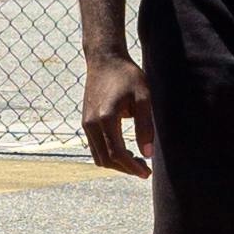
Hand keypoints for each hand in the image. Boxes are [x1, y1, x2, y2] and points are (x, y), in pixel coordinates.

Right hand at [80, 48, 153, 174]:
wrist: (105, 60)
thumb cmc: (127, 76)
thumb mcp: (143, 97)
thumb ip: (145, 126)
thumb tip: (148, 154)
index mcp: (106, 118)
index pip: (117, 154)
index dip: (132, 168)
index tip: (147, 174)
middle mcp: (92, 123)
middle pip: (106, 159)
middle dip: (126, 169)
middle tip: (145, 170)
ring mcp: (86, 123)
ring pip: (99, 157)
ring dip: (117, 164)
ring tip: (136, 161)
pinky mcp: (85, 122)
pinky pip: (95, 147)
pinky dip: (109, 155)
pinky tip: (124, 151)